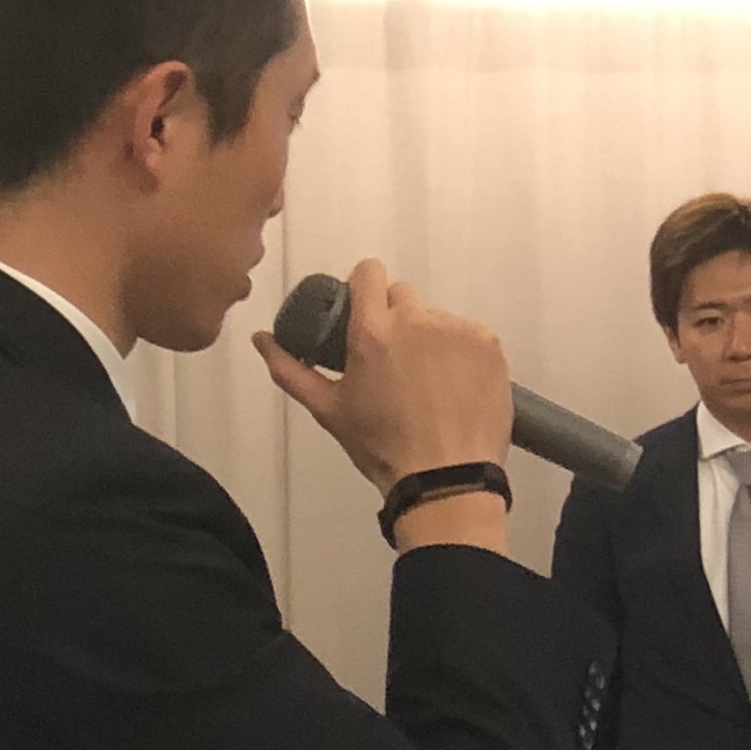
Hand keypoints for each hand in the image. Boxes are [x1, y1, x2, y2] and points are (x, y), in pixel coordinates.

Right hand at [253, 259, 512, 493]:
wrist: (446, 477)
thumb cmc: (382, 446)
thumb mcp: (328, 410)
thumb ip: (290, 369)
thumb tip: (261, 339)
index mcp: (373, 330)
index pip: (369, 272)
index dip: (364, 289)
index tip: (364, 313)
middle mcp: (417, 319)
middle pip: (403, 295)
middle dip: (395, 319)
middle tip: (394, 361)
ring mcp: (457, 329)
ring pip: (436, 318)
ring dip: (429, 339)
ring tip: (428, 384)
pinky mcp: (489, 344)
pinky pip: (468, 335)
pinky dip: (461, 354)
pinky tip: (455, 387)